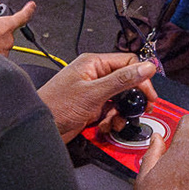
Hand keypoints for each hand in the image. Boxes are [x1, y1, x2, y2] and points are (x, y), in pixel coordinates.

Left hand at [37, 55, 159, 141]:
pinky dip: (112, 119)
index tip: (149, 94)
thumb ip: (121, 80)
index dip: (141, 77)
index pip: (128, 62)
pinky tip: (107, 126)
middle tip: (142, 109)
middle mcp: (94, 75)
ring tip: (117, 121)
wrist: (39, 127)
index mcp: (94, 63)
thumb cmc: (56, 105)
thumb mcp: (93, 93)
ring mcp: (93, 91)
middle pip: (126, 81)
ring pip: (120, 98)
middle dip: (134, 97)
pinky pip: (111, 110)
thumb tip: (145, 67)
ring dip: (122, 112)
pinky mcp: (91, 106)